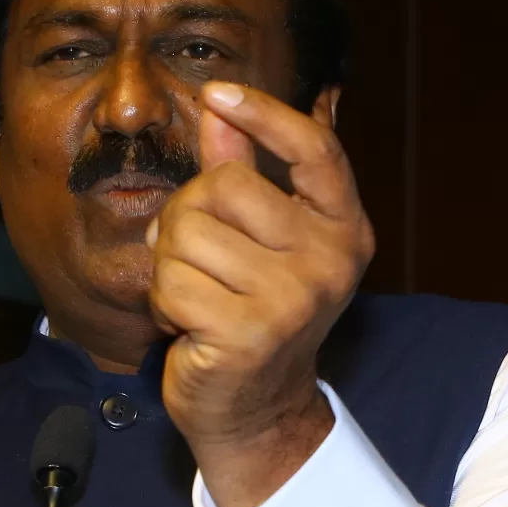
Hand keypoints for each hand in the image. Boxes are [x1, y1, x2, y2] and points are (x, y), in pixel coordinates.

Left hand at [147, 81, 374, 506]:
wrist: (255, 413)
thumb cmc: (250, 316)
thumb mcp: (258, 241)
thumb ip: (243, 172)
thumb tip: (218, 110)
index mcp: (344, 229)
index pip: (315, 149)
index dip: (264, 113)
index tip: (218, 93)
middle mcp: (330, 261)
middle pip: (224, 185)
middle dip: (188, 218)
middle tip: (202, 263)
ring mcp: (294, 298)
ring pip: (188, 233)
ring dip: (171, 266)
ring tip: (197, 297)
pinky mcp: (249, 333)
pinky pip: (171, 282)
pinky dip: (164, 303)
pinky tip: (189, 327)